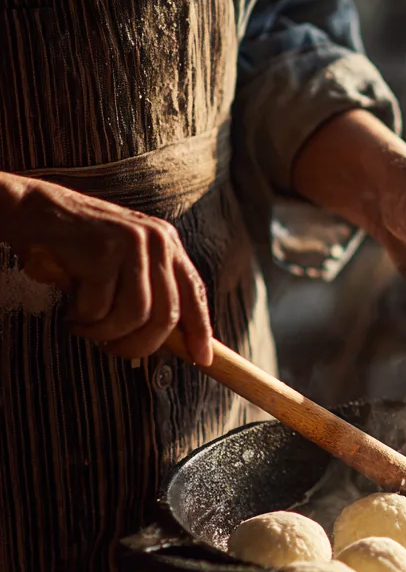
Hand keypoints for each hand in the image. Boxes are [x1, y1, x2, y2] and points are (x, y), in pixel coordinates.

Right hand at [0, 173, 214, 364]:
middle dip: (141, 345)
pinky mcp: (104, 251)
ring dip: (106, 333)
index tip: (202, 360)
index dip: (200, 331)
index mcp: (168, 245)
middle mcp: (158, 241)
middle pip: (166, 315)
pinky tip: (72, 310)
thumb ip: (152, 293)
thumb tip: (175, 344)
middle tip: (114, 350)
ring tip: (86, 327)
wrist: (37, 212)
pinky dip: (84, 318)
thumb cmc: (81, 249)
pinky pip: (101, 308)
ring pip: (136, 316)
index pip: (194, 294)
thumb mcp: (127, 265)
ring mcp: (133, 243)